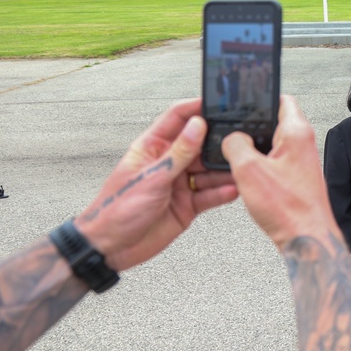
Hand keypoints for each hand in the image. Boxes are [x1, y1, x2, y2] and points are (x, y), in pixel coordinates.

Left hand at [75, 99, 237, 270]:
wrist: (111, 247)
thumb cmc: (117, 209)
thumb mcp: (151, 177)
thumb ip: (178, 153)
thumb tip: (197, 125)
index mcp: (152, 148)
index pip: (177, 119)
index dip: (197, 108)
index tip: (218, 103)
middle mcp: (168, 163)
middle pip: (199, 144)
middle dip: (218, 141)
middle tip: (239, 140)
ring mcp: (179, 183)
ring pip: (209, 171)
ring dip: (224, 170)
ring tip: (239, 168)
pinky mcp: (188, 204)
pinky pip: (210, 194)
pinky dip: (222, 192)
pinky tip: (233, 189)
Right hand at [222, 95, 339, 249]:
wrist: (306, 239)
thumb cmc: (289, 209)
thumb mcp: (249, 170)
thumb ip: (235, 144)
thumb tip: (231, 138)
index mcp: (297, 132)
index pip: (281, 98)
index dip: (259, 96)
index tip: (242, 100)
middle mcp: (302, 143)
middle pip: (273, 121)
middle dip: (252, 125)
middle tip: (233, 132)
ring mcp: (300, 160)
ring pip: (272, 143)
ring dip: (254, 149)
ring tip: (238, 158)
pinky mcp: (296, 177)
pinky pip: (273, 162)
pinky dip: (259, 165)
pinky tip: (248, 177)